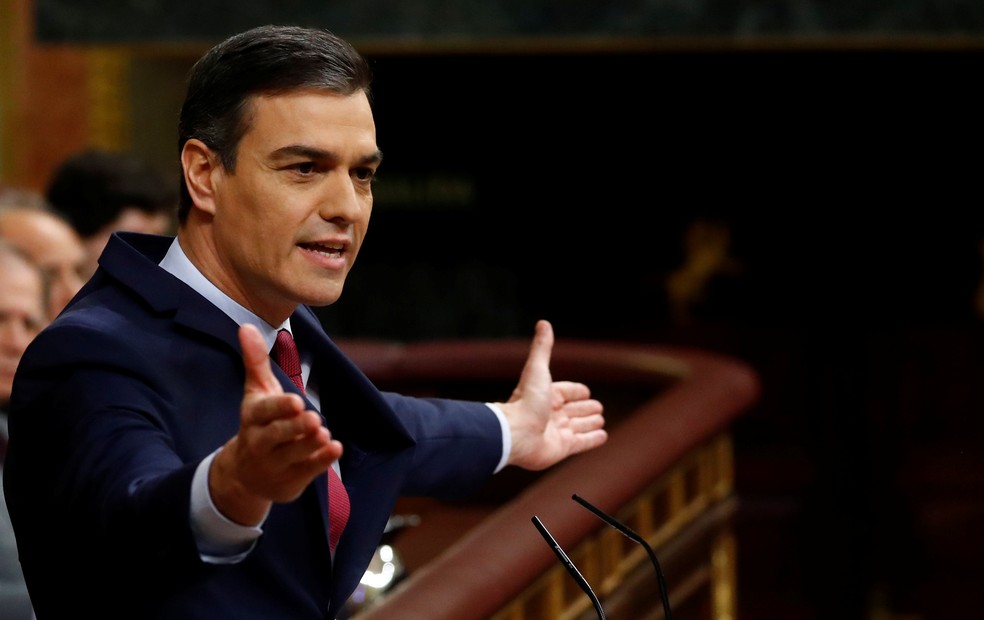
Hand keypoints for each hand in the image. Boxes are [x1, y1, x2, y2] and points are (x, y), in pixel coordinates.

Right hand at [209, 324, 342, 524]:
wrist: (245, 475)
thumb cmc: (257, 423)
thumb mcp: (255, 392)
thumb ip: (255, 361)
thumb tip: (246, 325)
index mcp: (252, 418)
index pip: (264, 412)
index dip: (279, 408)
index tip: (295, 401)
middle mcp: (260, 442)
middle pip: (277, 435)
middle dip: (294, 428)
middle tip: (314, 418)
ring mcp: (276, 463)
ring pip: (293, 454)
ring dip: (310, 445)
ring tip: (324, 433)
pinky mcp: (291, 479)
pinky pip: (307, 470)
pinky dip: (322, 461)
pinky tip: (336, 448)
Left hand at [498, 320, 606, 470]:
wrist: (516, 435)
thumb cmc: (525, 401)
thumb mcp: (537, 370)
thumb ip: (542, 348)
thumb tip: (543, 322)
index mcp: (545, 396)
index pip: (565, 392)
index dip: (575, 391)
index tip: (586, 391)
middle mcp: (550, 414)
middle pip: (572, 410)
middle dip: (585, 408)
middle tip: (598, 407)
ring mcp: (556, 432)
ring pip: (578, 426)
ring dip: (589, 423)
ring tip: (601, 420)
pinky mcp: (562, 449)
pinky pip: (581, 443)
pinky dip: (593, 440)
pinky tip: (603, 436)